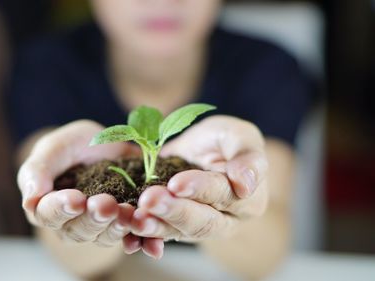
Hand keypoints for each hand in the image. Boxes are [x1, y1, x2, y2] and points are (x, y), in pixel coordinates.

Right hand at [17, 120, 140, 250]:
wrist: (106, 144)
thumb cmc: (71, 146)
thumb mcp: (54, 148)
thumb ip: (38, 170)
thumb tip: (29, 199)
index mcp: (46, 207)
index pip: (48, 214)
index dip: (61, 208)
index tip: (76, 199)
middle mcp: (70, 224)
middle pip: (78, 230)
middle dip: (93, 218)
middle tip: (106, 204)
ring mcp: (97, 227)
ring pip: (104, 236)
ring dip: (116, 227)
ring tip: (128, 211)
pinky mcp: (122, 226)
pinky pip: (130, 237)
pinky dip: (140, 238)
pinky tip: (149, 235)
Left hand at [131, 116, 268, 250]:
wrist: (196, 149)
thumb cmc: (223, 140)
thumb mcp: (238, 136)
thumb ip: (247, 156)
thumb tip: (246, 184)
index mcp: (246, 200)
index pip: (223, 195)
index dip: (200, 190)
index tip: (176, 183)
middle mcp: (224, 221)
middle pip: (200, 222)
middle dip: (173, 211)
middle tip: (149, 200)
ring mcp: (195, 228)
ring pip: (176, 232)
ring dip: (154, 226)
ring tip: (135, 219)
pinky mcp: (171, 227)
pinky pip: (156, 235)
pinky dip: (141, 234)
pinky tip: (127, 228)